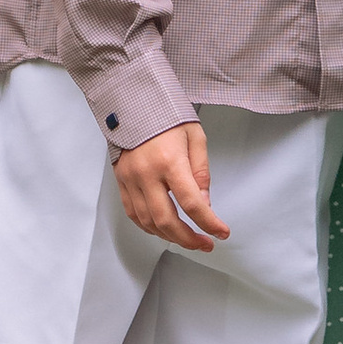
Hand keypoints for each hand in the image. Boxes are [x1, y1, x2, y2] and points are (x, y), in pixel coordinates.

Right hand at [113, 122, 227, 253]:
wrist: (133, 100)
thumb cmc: (166, 114)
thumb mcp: (195, 137)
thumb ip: (201, 172)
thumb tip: (204, 203)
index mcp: (169, 160)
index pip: (192, 203)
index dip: (210, 223)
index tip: (221, 232)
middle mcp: (147, 173)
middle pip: (167, 221)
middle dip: (189, 240)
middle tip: (205, 243)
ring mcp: (130, 178)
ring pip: (148, 222)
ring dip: (169, 237)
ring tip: (187, 238)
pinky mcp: (121, 180)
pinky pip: (133, 213)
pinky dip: (148, 227)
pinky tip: (162, 229)